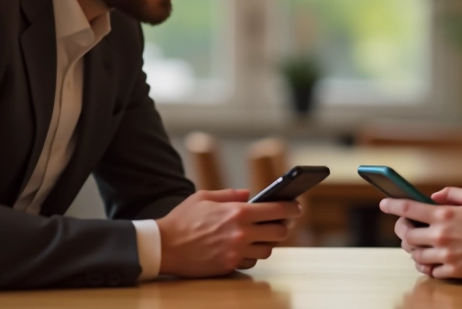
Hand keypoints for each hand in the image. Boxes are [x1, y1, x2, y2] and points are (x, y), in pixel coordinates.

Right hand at [157, 189, 301, 276]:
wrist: (164, 247)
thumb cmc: (182, 220)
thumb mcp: (204, 197)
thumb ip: (230, 194)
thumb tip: (248, 194)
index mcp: (238, 212)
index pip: (277, 210)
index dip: (292, 208)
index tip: (297, 207)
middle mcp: (241, 233)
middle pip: (279, 233)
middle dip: (282, 227)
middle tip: (280, 223)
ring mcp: (236, 252)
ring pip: (267, 250)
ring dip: (267, 243)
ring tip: (260, 236)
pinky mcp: (229, 266)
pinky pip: (251, 262)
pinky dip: (251, 255)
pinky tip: (244, 248)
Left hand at [380, 187, 461, 279]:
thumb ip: (450, 193)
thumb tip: (433, 197)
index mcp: (443, 215)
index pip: (408, 209)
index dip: (392, 205)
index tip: (383, 203)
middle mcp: (440, 235)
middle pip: (407, 235)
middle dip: (403, 231)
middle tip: (406, 228)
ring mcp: (445, 255)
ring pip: (415, 255)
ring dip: (413, 250)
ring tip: (418, 245)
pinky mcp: (452, 270)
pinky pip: (430, 271)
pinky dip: (427, 266)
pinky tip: (431, 260)